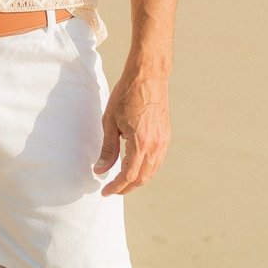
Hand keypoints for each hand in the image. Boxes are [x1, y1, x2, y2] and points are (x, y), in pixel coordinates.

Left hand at [94, 68, 170, 195]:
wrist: (148, 75)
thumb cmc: (126, 94)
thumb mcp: (110, 121)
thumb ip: (108, 149)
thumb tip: (100, 170)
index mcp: (141, 142)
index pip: (128, 175)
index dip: (116, 186)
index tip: (105, 191)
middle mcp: (155, 145)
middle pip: (142, 178)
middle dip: (126, 187)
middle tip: (111, 189)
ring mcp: (163, 141)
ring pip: (152, 171)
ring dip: (137, 180)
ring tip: (122, 181)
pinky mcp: (166, 135)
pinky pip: (157, 161)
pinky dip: (147, 170)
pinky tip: (136, 167)